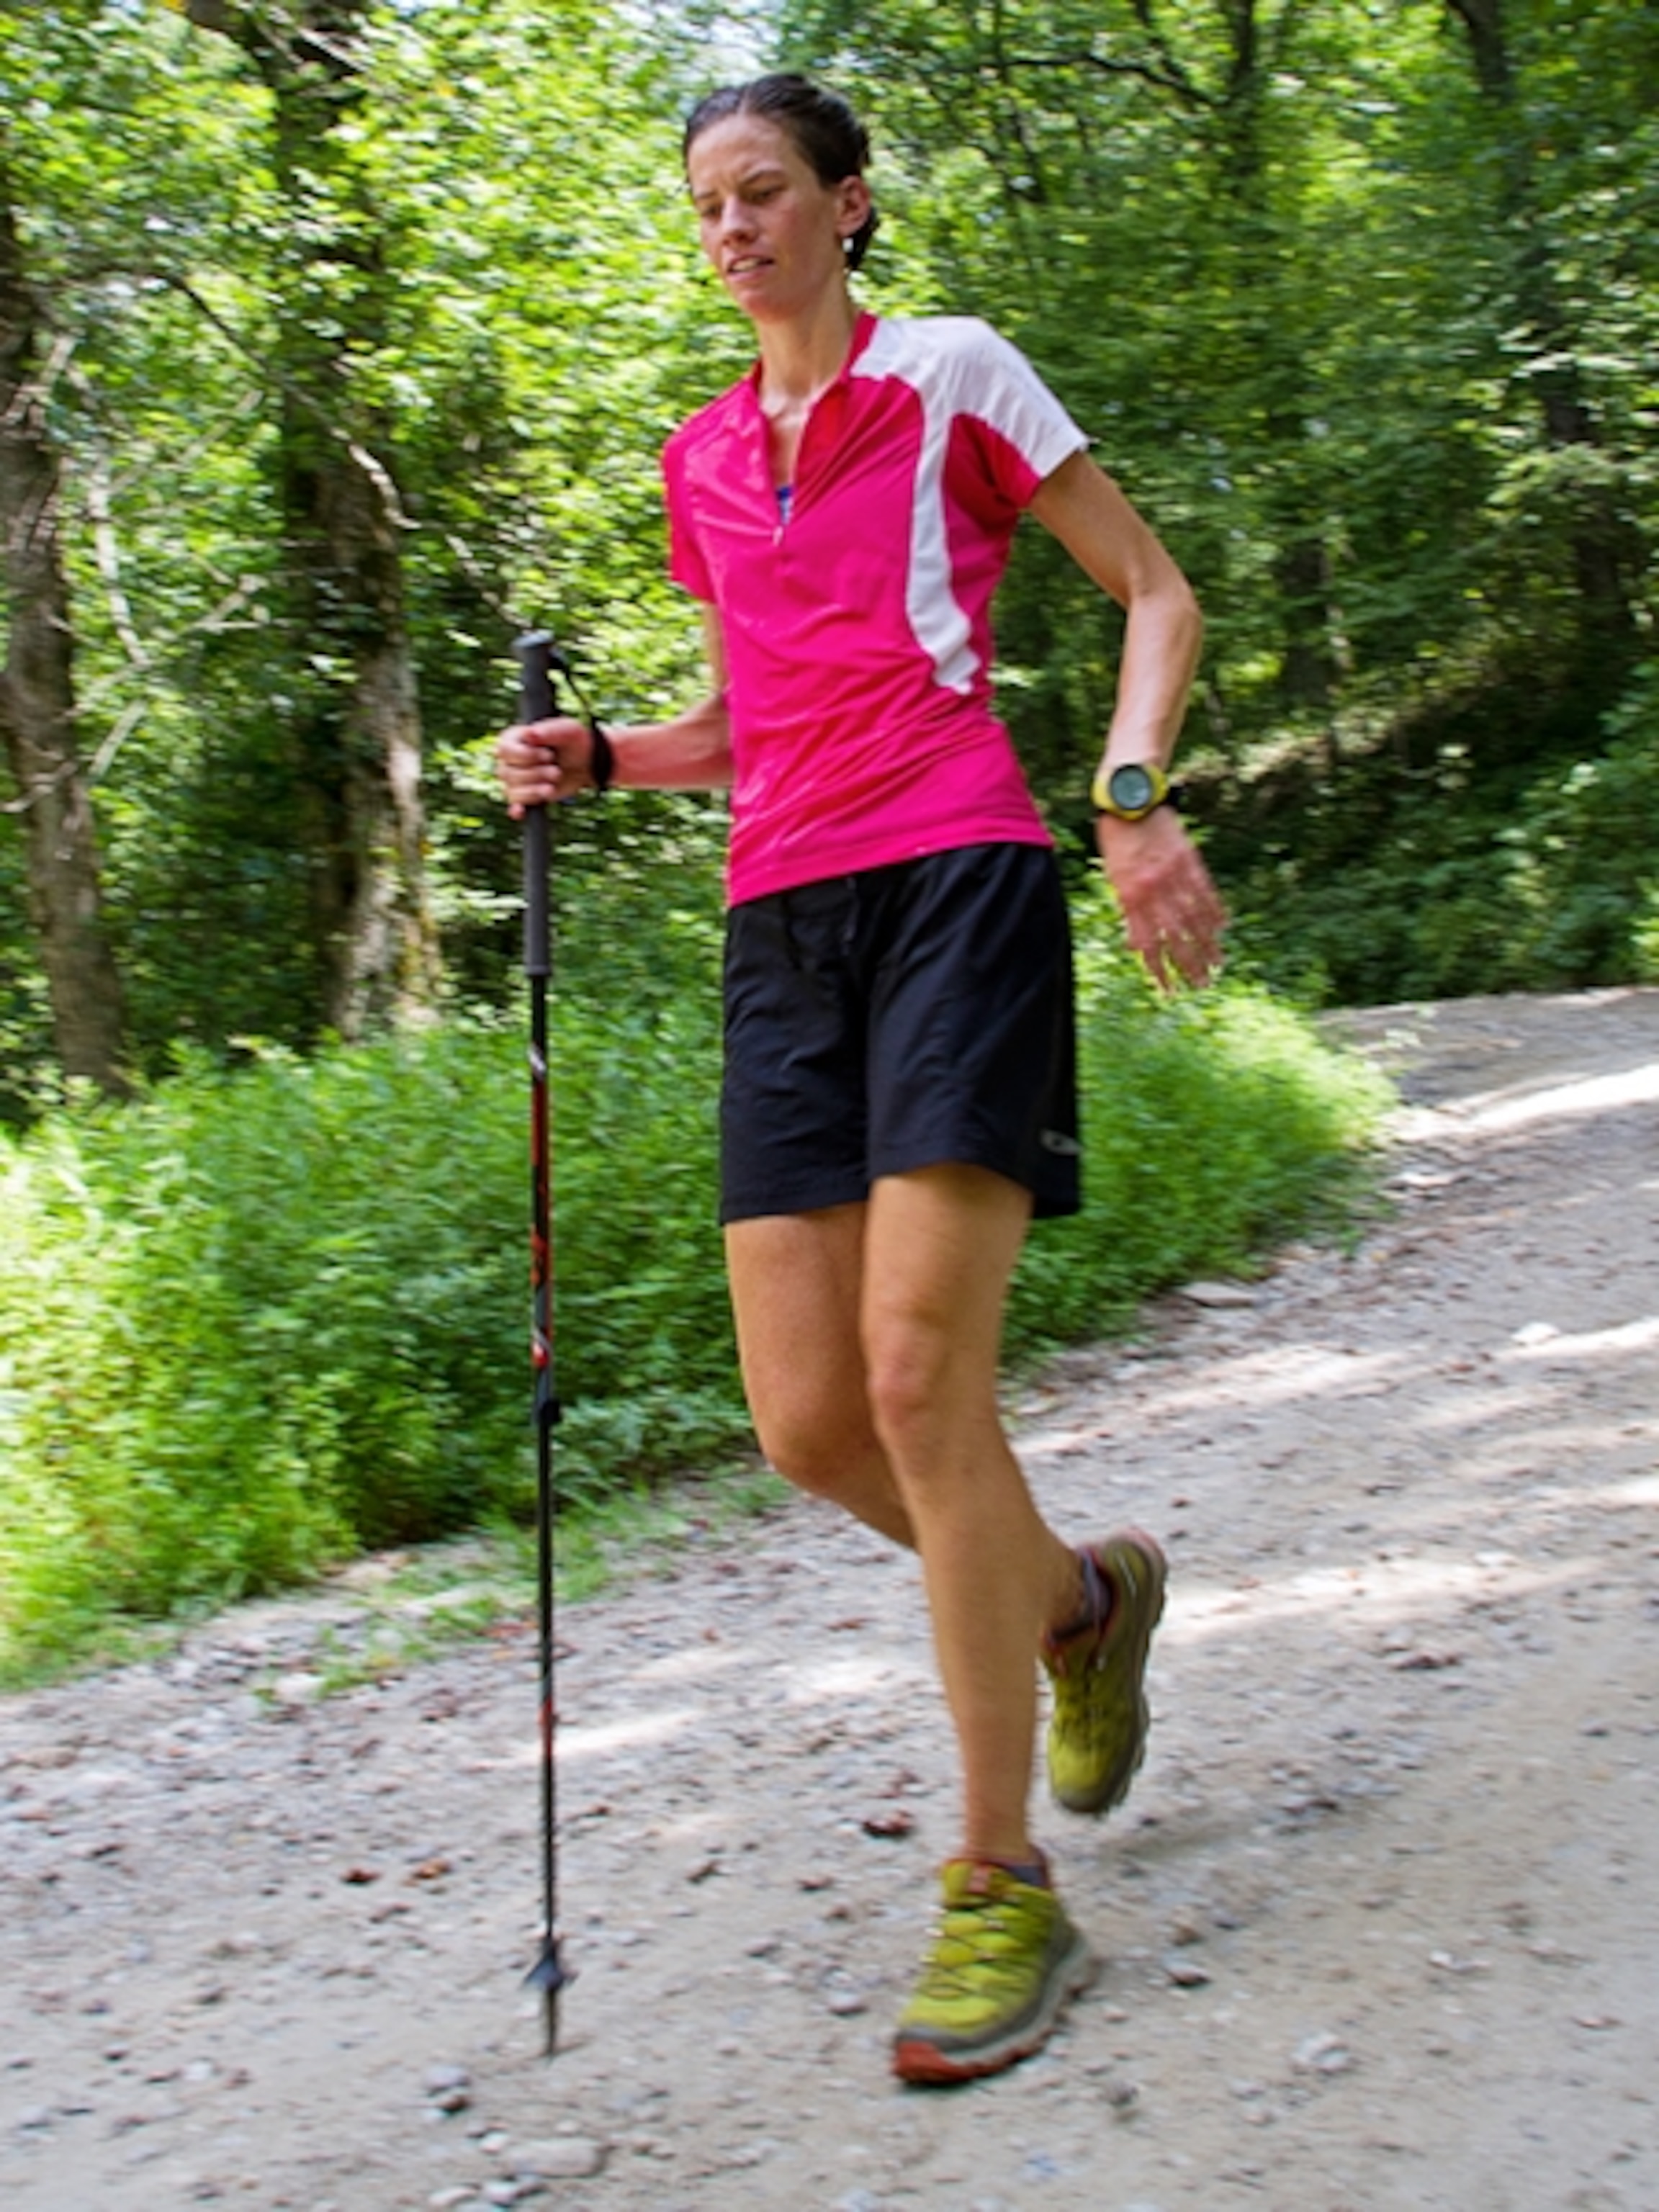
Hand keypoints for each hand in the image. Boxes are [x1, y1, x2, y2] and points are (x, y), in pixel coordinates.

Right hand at [495, 716, 597, 816]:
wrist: (588, 763)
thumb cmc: (574, 741)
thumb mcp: (566, 730)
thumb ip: (548, 731)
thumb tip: (529, 733)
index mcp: (514, 739)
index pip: (505, 750)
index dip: (526, 756)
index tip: (548, 756)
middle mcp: (509, 760)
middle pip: (508, 773)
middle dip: (535, 774)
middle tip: (556, 771)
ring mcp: (515, 779)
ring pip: (513, 790)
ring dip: (535, 790)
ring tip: (553, 784)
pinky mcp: (526, 796)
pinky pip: (514, 805)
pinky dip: (517, 809)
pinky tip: (521, 811)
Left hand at [1095, 809, 1227, 990]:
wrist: (1129, 799)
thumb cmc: (1117, 840)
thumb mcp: (1114, 877)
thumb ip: (1127, 908)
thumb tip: (1135, 941)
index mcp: (1130, 897)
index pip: (1146, 944)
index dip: (1157, 970)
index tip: (1167, 989)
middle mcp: (1153, 890)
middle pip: (1174, 937)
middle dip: (1188, 965)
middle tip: (1201, 985)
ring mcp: (1173, 875)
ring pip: (1194, 918)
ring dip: (1207, 944)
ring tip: (1218, 964)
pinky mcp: (1189, 860)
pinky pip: (1205, 892)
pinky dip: (1215, 911)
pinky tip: (1223, 927)